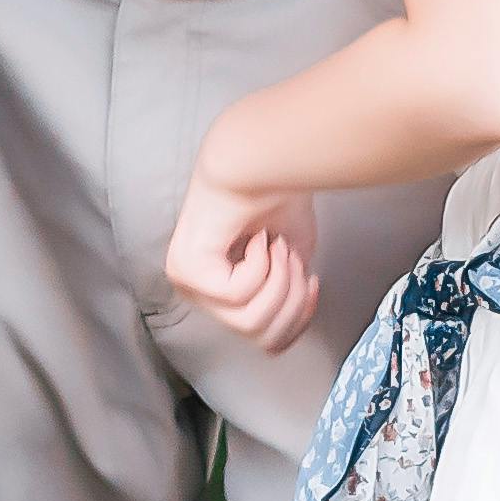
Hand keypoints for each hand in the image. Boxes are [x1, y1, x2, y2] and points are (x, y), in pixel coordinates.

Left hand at [163, 171, 318, 354]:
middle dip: (291, 298)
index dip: (298, 320)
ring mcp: (187, 283)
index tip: (312, 281)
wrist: (263, 160)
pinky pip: (237, 294)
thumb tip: (293, 321)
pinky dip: (259, 265)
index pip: (263, 340)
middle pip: (261, 336)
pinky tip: (255, 237)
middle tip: (291, 257)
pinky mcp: (187, 270)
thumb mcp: (291, 264)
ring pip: (250, 322)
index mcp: (219, 292)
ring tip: (274, 245)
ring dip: (278, 281)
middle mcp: (197, 292)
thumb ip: (286, 298)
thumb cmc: (275, 198)